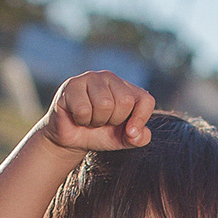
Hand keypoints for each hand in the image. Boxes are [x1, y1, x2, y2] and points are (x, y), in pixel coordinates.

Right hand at [39, 71, 154, 153]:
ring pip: (104, 104)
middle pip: (125, 101)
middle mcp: (110, 78)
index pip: (146, 100)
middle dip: (113, 120)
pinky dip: (81, 120)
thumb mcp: (124, 139)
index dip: (140, 120)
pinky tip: (77, 116)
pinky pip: (84, 109)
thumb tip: (135, 133)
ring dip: (96, 121)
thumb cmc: (100, 134)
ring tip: (90, 118)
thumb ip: (139, 138)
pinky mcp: (72, 85)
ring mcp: (90, 78)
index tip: (129, 132)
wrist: (71, 139)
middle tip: (102, 121)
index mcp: (127, 88)